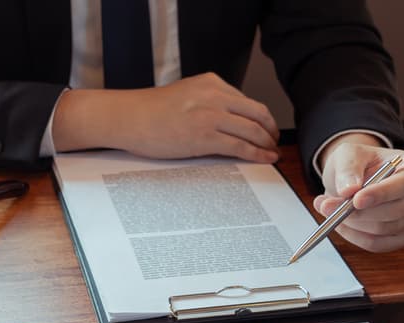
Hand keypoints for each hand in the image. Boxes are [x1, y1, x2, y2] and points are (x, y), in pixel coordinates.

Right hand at [53, 73, 279, 162]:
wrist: (129, 118)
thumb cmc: (149, 112)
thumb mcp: (184, 95)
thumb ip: (207, 102)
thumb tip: (228, 121)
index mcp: (210, 82)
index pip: (246, 100)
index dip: (261, 116)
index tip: (266, 127)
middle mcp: (214, 95)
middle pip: (256, 112)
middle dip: (270, 129)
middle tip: (274, 141)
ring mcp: (210, 115)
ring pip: (252, 130)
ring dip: (266, 143)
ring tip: (272, 153)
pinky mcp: (205, 136)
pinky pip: (240, 146)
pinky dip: (257, 154)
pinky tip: (265, 159)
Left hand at [314, 136, 403, 252]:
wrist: (356, 179)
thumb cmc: (359, 164)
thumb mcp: (349, 154)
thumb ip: (348, 168)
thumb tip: (348, 189)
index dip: (381, 194)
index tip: (356, 199)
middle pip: (394, 212)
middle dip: (357, 212)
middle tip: (326, 205)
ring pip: (382, 230)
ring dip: (350, 223)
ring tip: (328, 209)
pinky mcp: (401, 237)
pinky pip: (376, 244)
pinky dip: (354, 236)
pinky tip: (340, 223)